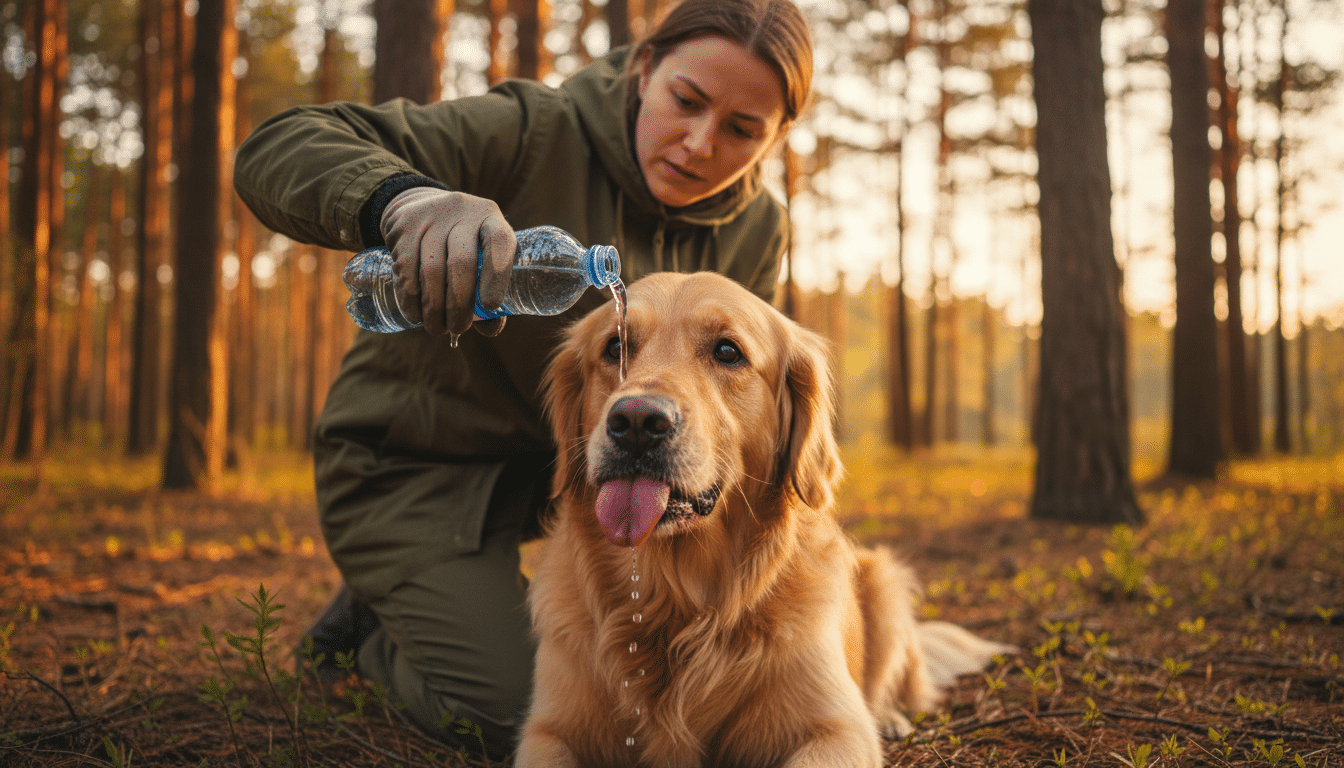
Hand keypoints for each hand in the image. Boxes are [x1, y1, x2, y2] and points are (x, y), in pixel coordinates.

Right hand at [381, 186, 515, 336]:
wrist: (420, 207)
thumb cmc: (462, 244)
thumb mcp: (481, 255)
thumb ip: (490, 292)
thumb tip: (490, 328)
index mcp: (491, 219)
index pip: (500, 242)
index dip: (497, 275)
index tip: (491, 305)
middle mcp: (463, 213)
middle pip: (462, 262)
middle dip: (459, 304)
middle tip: (458, 328)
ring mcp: (431, 217)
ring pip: (432, 269)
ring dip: (433, 307)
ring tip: (436, 328)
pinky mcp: (404, 226)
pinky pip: (406, 269)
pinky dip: (411, 298)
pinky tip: (415, 315)